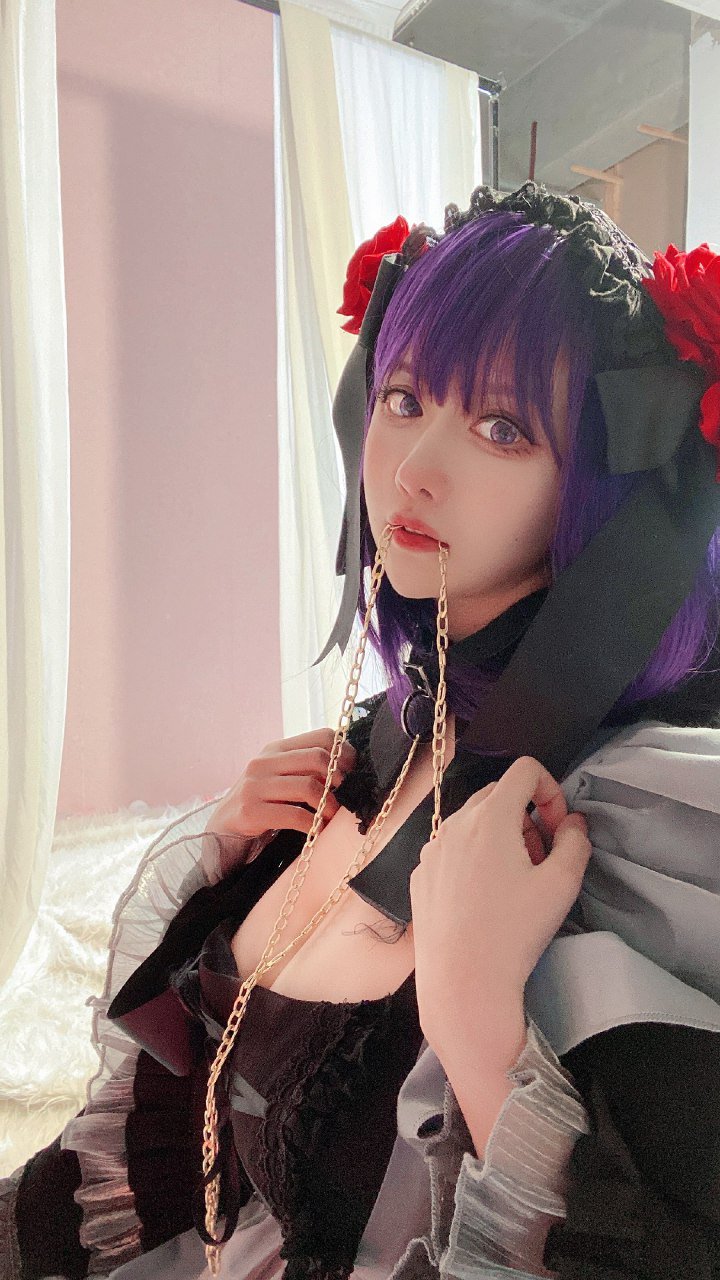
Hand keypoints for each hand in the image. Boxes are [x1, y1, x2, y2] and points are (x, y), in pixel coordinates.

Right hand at [207, 727, 356, 839]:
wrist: (221, 830)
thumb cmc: (260, 805)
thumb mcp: (279, 779)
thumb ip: (304, 769)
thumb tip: (347, 770)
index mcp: (275, 749)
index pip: (321, 736)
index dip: (345, 753)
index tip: (354, 772)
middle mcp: (264, 762)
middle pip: (317, 758)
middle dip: (339, 778)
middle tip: (347, 797)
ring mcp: (255, 785)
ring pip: (309, 786)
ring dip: (329, 805)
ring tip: (333, 817)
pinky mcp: (250, 811)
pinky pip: (294, 814)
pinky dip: (313, 824)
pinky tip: (317, 831)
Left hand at [409, 756, 590, 1069]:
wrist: (462, 982)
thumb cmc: (514, 933)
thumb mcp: (561, 885)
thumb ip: (575, 842)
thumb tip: (572, 823)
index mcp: (490, 817)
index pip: (524, 769)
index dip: (551, 789)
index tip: (558, 828)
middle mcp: (454, 823)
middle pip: (497, 794)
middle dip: (526, 816)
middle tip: (540, 859)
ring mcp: (431, 849)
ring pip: (472, 822)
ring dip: (499, 837)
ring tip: (513, 883)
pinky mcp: (419, 874)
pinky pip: (451, 849)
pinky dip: (472, 858)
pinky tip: (482, 900)